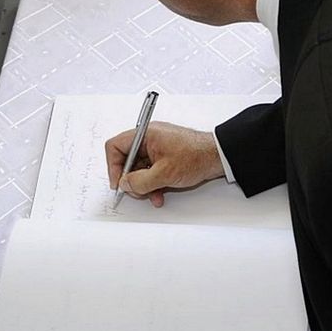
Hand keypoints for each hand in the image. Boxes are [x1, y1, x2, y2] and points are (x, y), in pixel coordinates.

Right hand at [105, 122, 224, 206]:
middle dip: (131, 179)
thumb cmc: (196, 156)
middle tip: (137, 191)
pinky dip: (153, 183)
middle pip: (127, 160)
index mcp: (145, 134)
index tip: (119, 182)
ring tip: (153, 196)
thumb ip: (140, 181)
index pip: (115, 146)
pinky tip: (160, 194)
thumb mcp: (163, 174)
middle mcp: (149, 138)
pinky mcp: (166, 156)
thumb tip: (125, 184)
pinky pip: (152, 171)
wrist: (218, 156)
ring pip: (140, 168)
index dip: (112, 165)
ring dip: (144, 185)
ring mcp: (157, 147)